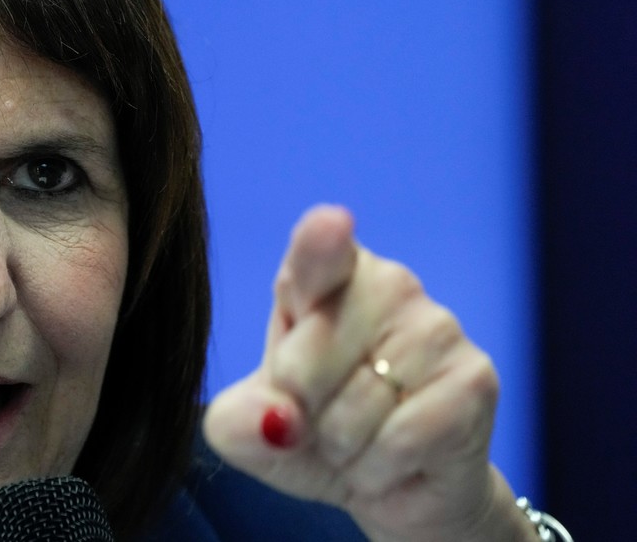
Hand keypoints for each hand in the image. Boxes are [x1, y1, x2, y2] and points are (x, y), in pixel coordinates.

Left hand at [203, 205, 536, 540]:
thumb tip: (276, 421)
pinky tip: (393, 461)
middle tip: (321, 420)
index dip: (322, 243)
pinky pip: (402, 439)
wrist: (390, 488)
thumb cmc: (311, 438)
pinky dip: (380, 469)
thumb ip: (240, 423)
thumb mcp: (250, 433)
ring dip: (343, 449)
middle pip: (309, 357)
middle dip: (301, 412)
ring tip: (358, 443)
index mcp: (321, 279)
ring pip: (355, 407)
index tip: (330, 226)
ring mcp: (436, 326)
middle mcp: (386, 285)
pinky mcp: (475, 378)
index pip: (318, 252)